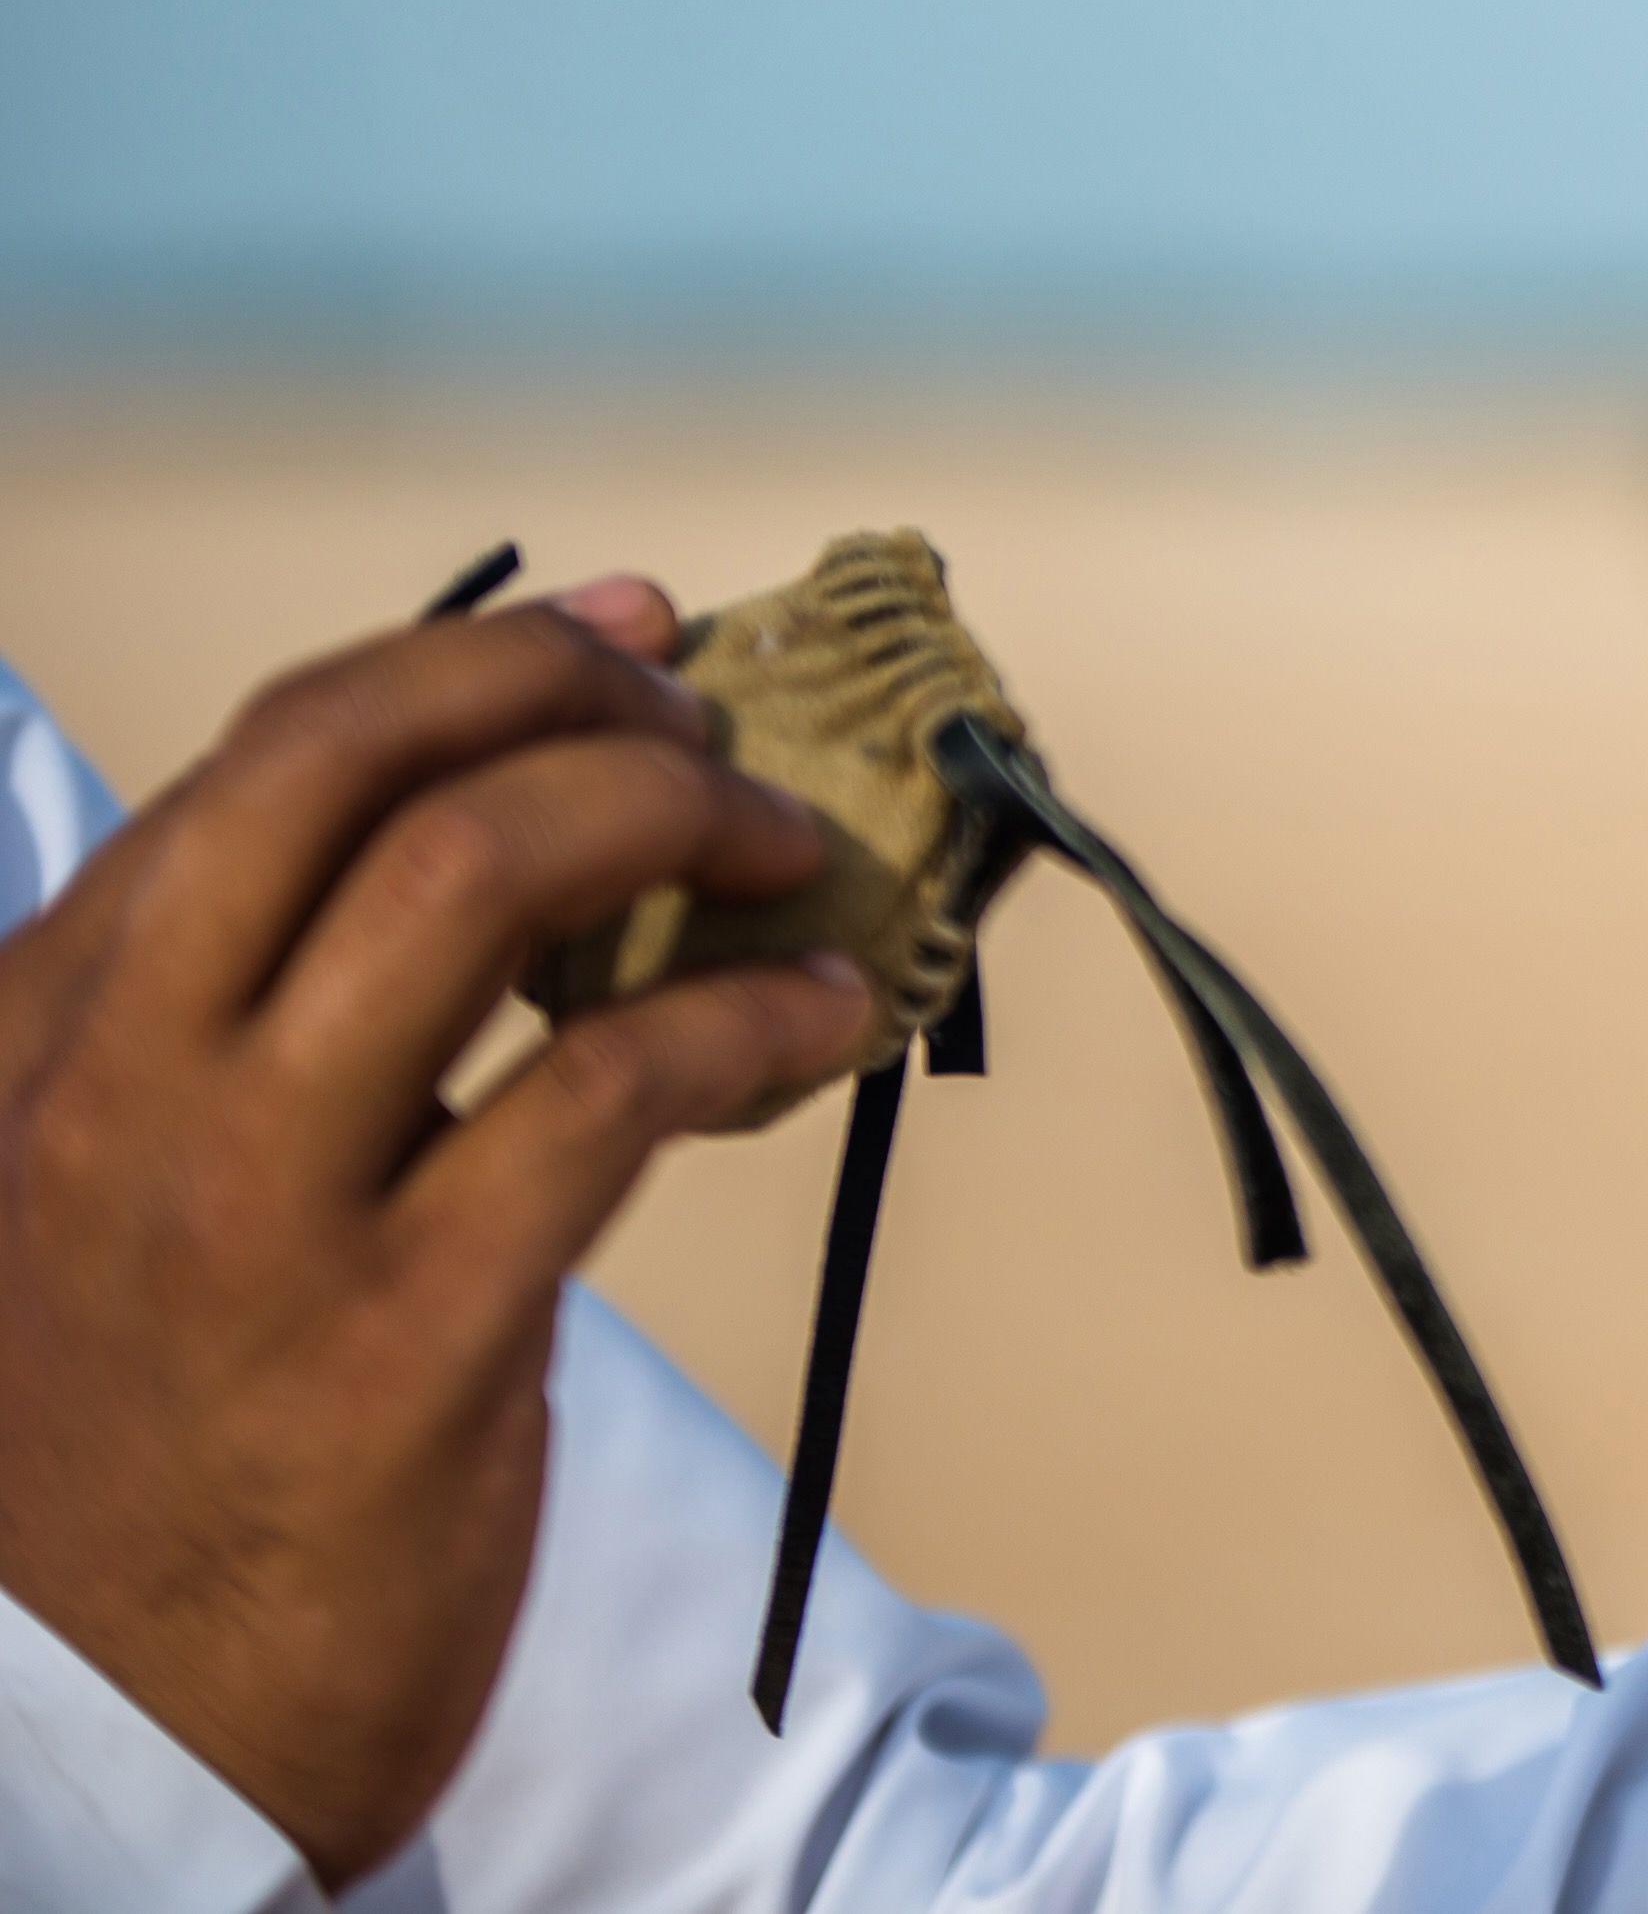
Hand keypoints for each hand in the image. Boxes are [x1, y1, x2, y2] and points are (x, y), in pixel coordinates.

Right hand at [0, 583, 871, 1881]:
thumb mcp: (106, 1200)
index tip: (620, 630)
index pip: (264, 762)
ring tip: (789, 855)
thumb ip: (234, 1028)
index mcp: (40, 1038)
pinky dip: (751, 1015)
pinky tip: (824, 1019)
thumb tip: (485, 837)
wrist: (85, 1761)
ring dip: (673, 822)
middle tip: (709, 726)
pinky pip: (607, 1090)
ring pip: (471, 878)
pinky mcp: (398, 1343)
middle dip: (562, 696)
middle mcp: (116, 1096)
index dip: (471, 662)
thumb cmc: (136, 1453)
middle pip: (353, 768)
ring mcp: (250, 1217)